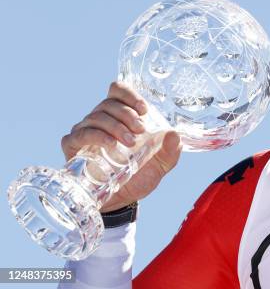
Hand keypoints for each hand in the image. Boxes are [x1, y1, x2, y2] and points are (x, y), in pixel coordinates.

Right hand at [61, 81, 181, 211]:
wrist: (121, 200)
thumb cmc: (139, 175)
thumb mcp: (161, 163)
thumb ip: (171, 150)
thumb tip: (174, 134)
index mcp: (121, 116)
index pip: (118, 91)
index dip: (129, 95)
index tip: (144, 109)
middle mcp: (101, 119)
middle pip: (109, 103)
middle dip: (127, 114)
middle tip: (141, 131)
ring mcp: (85, 131)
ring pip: (97, 117)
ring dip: (115, 126)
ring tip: (130, 142)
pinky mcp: (73, 146)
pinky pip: (81, 134)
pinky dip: (96, 136)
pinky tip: (110, 144)